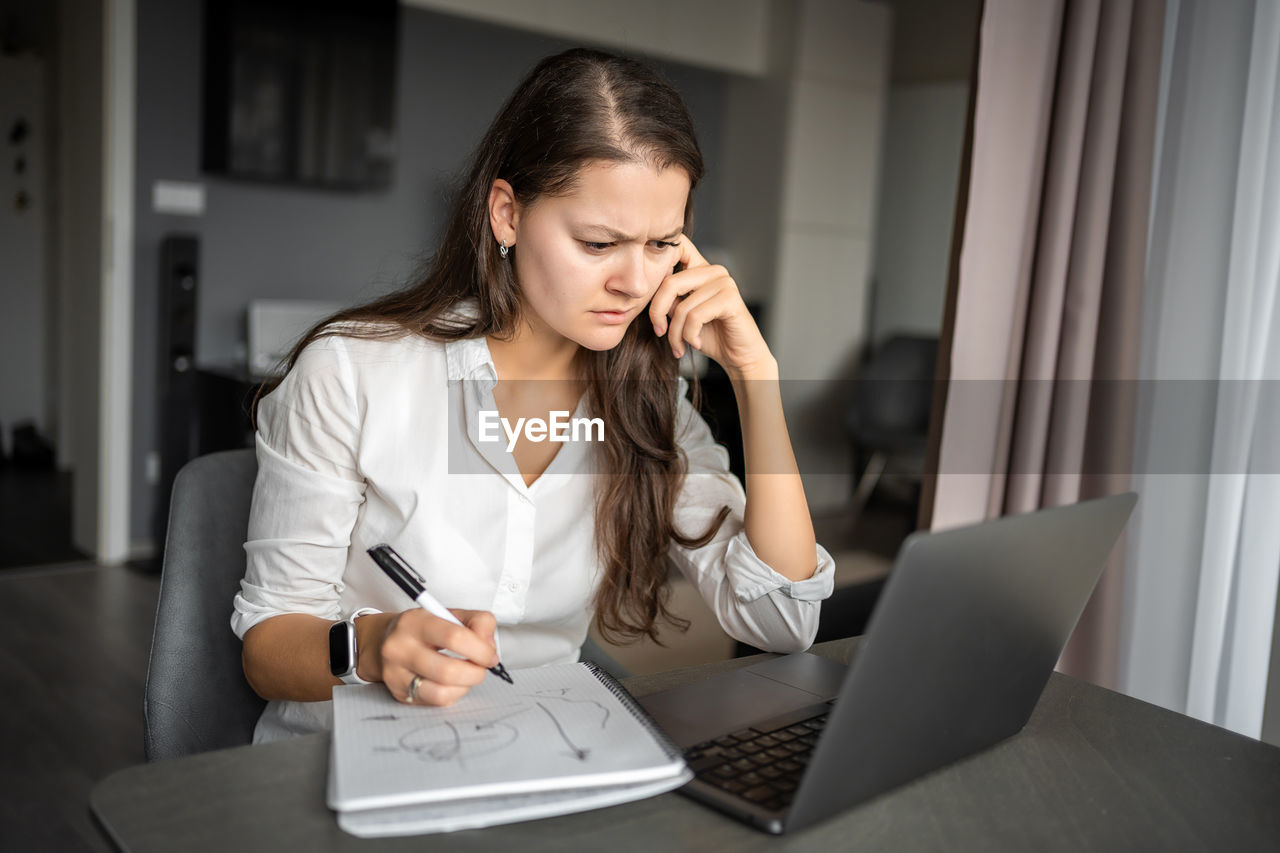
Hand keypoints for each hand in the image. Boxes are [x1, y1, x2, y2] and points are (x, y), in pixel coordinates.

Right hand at [377, 608, 497, 705]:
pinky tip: (454, 683)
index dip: (481, 649)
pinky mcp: (399, 693)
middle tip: (482, 667)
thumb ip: (478, 622)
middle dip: (475, 672)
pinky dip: (453, 694)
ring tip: (467, 675)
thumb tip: (489, 646)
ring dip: (465, 686)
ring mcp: (396, 673)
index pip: (454, 637)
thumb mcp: (450, 614)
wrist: (385, 640)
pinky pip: (436, 701)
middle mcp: (400, 648)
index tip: (490, 655)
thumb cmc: (423, 628)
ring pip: (442, 692)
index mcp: (415, 622)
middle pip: (448, 671)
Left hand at [648, 236, 774, 378]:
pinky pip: (695, 316)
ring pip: (682, 307)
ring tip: (679, 346)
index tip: (647, 287)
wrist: (738, 356)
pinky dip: (690, 336)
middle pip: (669, 283)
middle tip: (659, 332)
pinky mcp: (730, 298)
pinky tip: (696, 344)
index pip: (677, 247)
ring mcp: (724, 282)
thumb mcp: (682, 316)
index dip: (658, 258)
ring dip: (676, 333)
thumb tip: (648, 292)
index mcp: (700, 269)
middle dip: (658, 312)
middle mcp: (713, 271)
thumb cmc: (710, 336)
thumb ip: (669, 300)